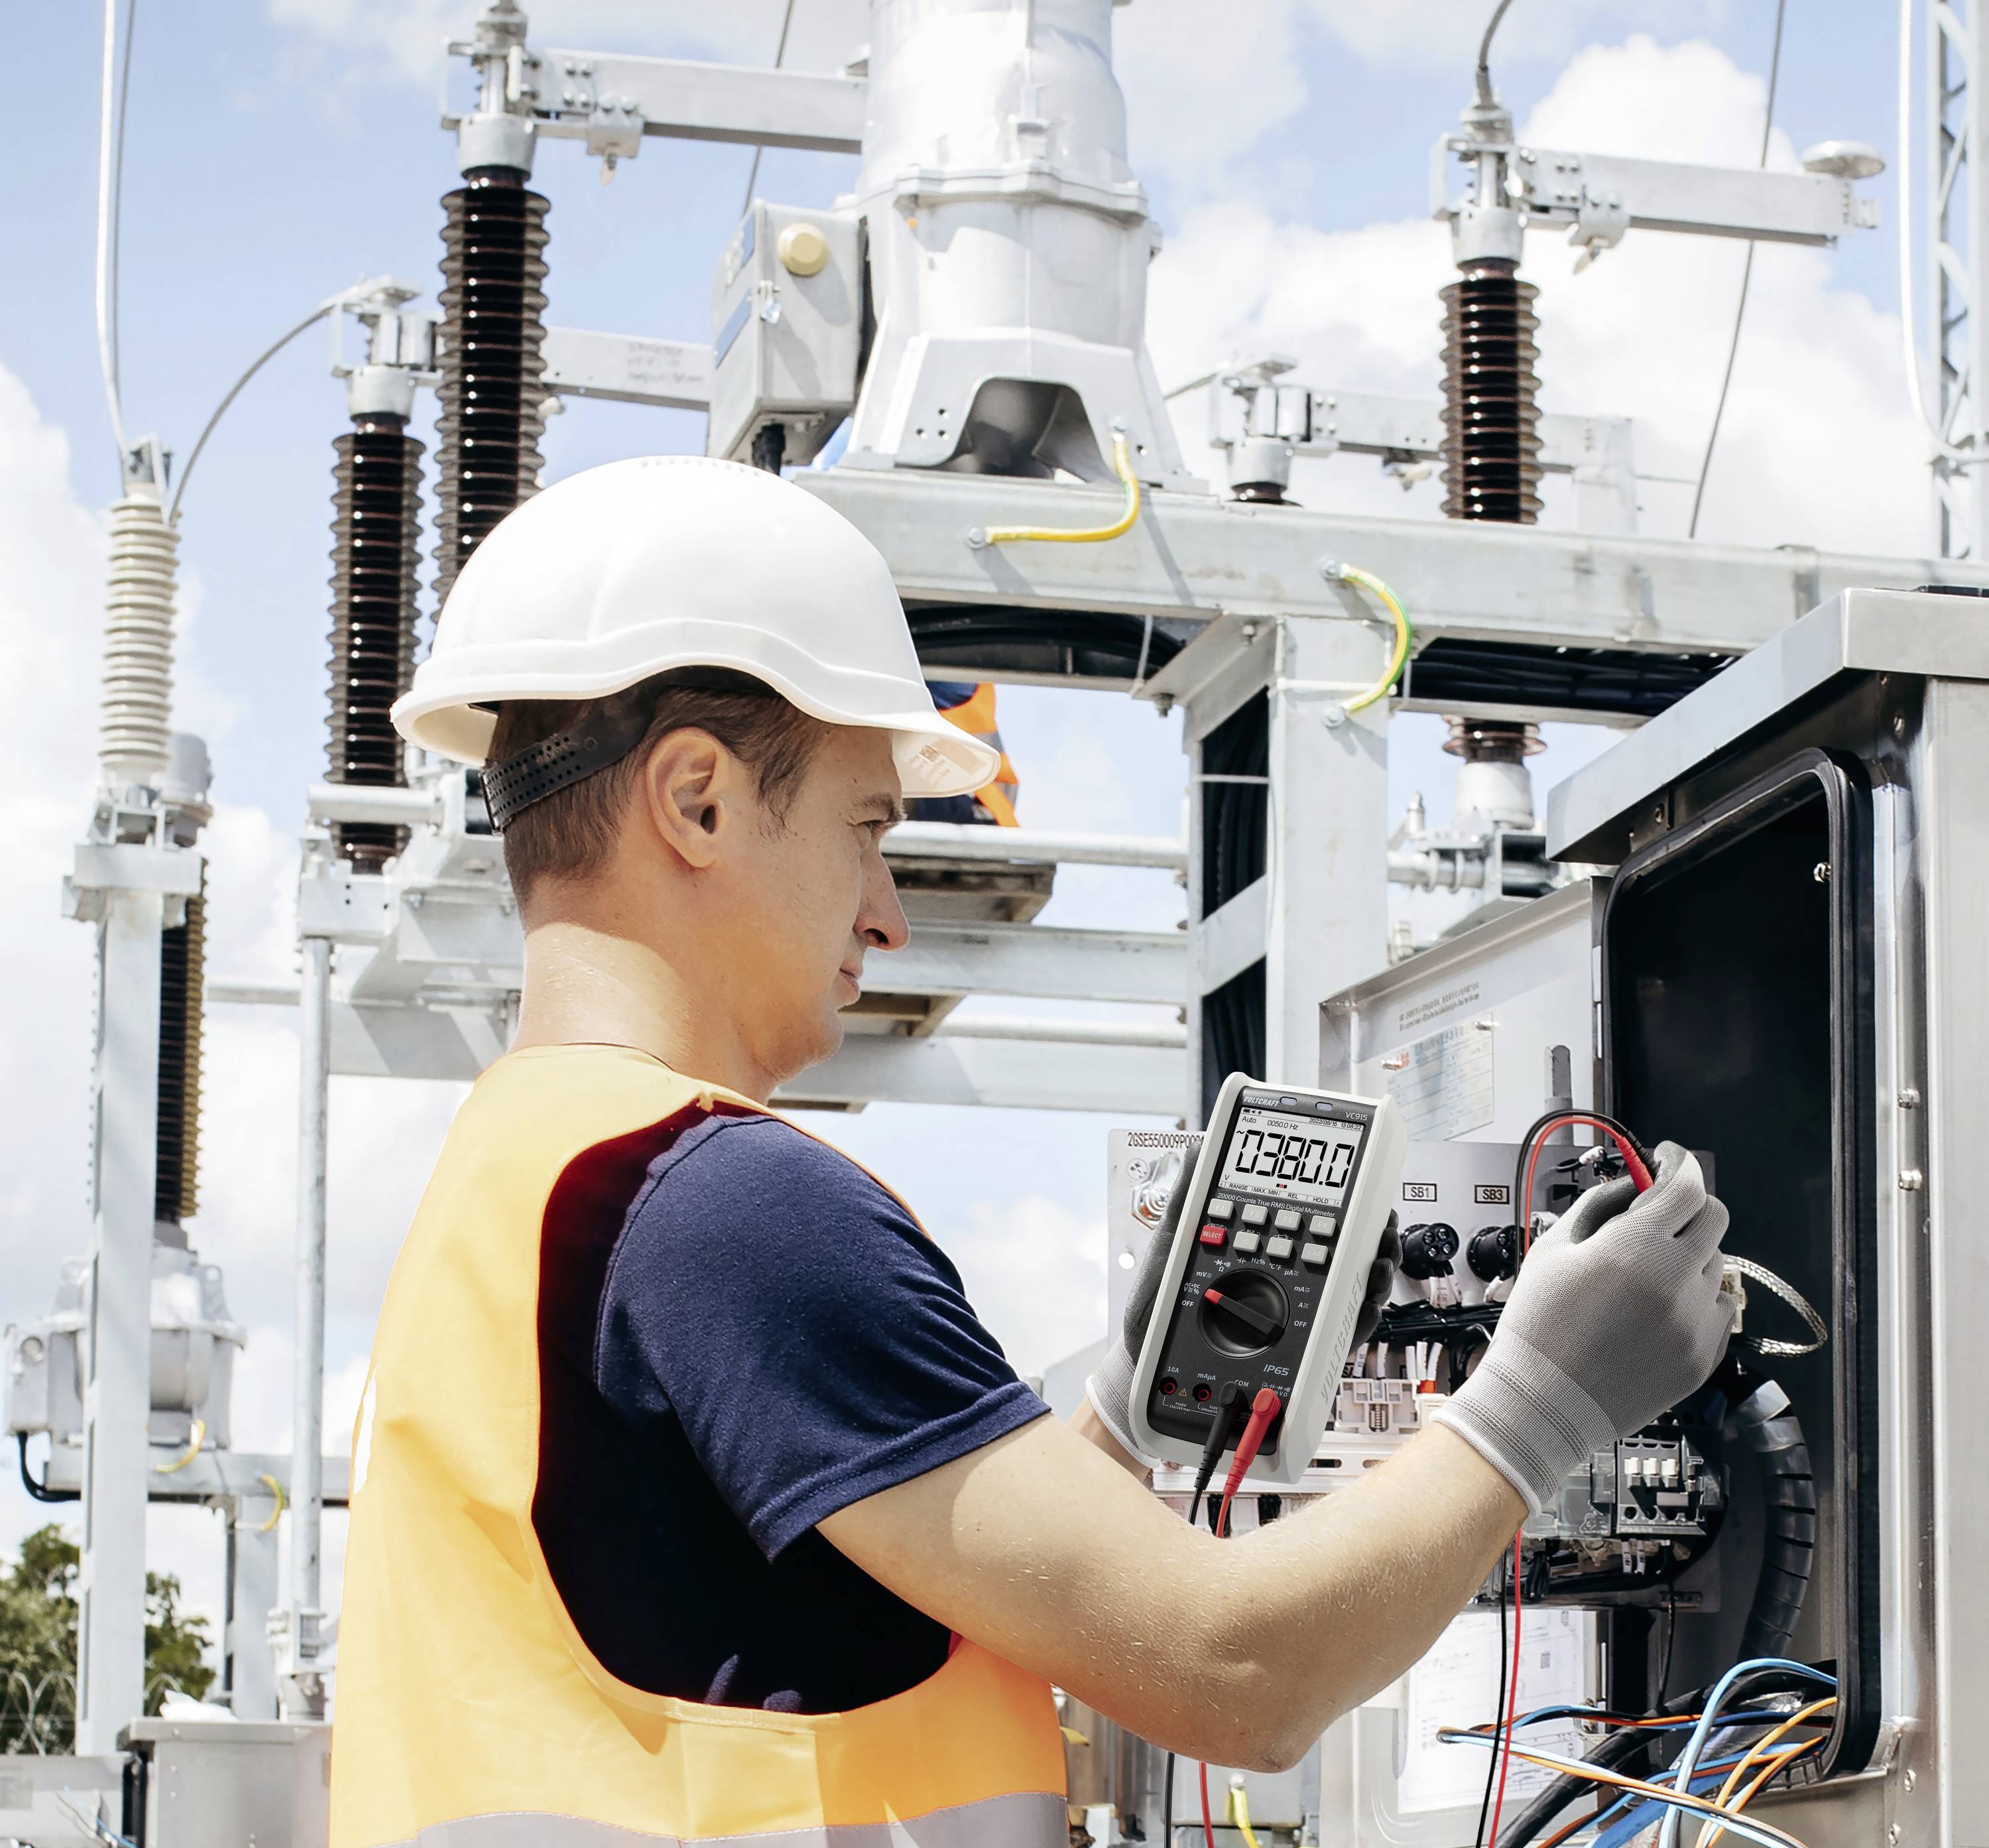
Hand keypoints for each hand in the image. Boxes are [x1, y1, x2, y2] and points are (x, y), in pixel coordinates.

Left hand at [1088, 1187, 1401, 1460]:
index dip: (1345, 1204)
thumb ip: (1187, 1196)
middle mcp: (1284, 1277)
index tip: (1363, 1189)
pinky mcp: (1294, 1348)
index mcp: (1260, 1248)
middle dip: (1373, 1235)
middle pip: (1344, 1252)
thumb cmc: (1156, 1302)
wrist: (1146, 1355)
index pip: (1312, 1219)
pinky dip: (1361, 1317)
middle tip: (1383, 1225)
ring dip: (1376, 1271)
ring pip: (1350, 1289)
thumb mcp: (1171, 1243)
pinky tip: (1367, 1301)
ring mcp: (1292, 1312)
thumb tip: (1197, 1146)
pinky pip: (1338, 1333)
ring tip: (1381, 1258)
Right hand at [1432, 1142, 1733, 1513]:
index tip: (1665, 1159)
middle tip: (1659, 1213)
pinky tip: (1657, 1309)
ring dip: (1688, 1255)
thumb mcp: (1554, 1249)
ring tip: (1645, 1274)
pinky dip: (1695, 1298)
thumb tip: (1630, 1183)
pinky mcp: (1703, 1357)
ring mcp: (1695, 1322)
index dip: (1677, 1163)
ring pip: (1716, 1264)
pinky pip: (1718, 1309)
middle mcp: (1676, 1282)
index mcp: (1636, 1248)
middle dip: (1689, 1205)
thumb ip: (1598, 1205)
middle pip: (1715, 1217)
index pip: (1685, 1184)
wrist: (1545, 1404)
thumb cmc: (1540, 1327)